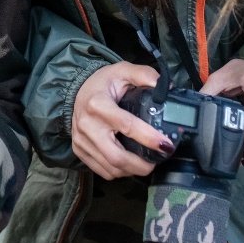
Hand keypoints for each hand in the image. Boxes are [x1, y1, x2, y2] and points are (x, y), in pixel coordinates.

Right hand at [71, 61, 171, 179]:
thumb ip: (145, 75)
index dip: (148, 138)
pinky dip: (119, 172)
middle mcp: (87, 125)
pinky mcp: (79, 150)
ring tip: (146, 163)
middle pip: (116, 157)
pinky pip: (102, 170)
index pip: (126, 126)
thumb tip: (167, 88)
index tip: (166, 145)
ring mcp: (81, 141)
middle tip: (158, 160)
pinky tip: (129, 164)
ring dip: (132, 170)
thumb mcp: (123, 70)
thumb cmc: (103, 82)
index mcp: (98, 104)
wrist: (77, 90)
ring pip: (110, 168)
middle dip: (141, 165)